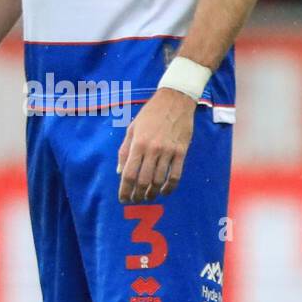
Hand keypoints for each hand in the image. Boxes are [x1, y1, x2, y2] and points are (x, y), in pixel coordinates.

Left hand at [116, 88, 195, 202]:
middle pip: (143, 181)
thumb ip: (124, 151)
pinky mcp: (181, 152)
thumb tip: (119, 172)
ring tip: (148, 197)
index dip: (125, 190)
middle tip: (136, 200)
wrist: (175, 100)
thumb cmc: (150, 114)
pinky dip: (170, 187)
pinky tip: (165, 191)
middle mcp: (152, 149)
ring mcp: (168, 151)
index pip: (129, 173)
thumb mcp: (132, 129)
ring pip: (159, 180)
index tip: (123, 199)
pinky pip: (176, 175)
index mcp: (138, 143)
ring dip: (152, 193)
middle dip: (138, 195)